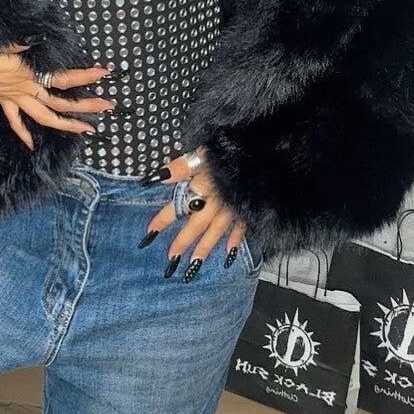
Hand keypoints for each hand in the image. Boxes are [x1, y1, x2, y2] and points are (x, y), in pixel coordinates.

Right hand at [0, 41, 115, 150]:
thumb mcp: (2, 39)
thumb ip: (22, 39)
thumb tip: (41, 34)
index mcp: (30, 76)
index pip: (64, 79)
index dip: (85, 76)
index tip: (104, 72)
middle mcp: (26, 90)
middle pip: (60, 103)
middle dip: (85, 106)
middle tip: (108, 106)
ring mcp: (15, 98)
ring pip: (43, 117)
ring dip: (65, 124)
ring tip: (86, 130)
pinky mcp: (3, 100)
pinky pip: (14, 120)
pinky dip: (23, 133)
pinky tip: (30, 144)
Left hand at [138, 146, 248, 278]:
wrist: (264, 153)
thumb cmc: (232, 150)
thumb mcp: (204, 151)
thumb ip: (182, 165)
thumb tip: (159, 176)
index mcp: (204, 186)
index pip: (178, 206)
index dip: (163, 219)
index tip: (149, 233)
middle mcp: (217, 201)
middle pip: (197, 225)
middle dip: (183, 241)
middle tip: (171, 259)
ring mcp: (234, 207)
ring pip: (216, 231)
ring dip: (205, 247)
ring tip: (194, 264)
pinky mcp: (249, 208)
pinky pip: (241, 228)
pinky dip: (235, 240)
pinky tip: (229, 253)